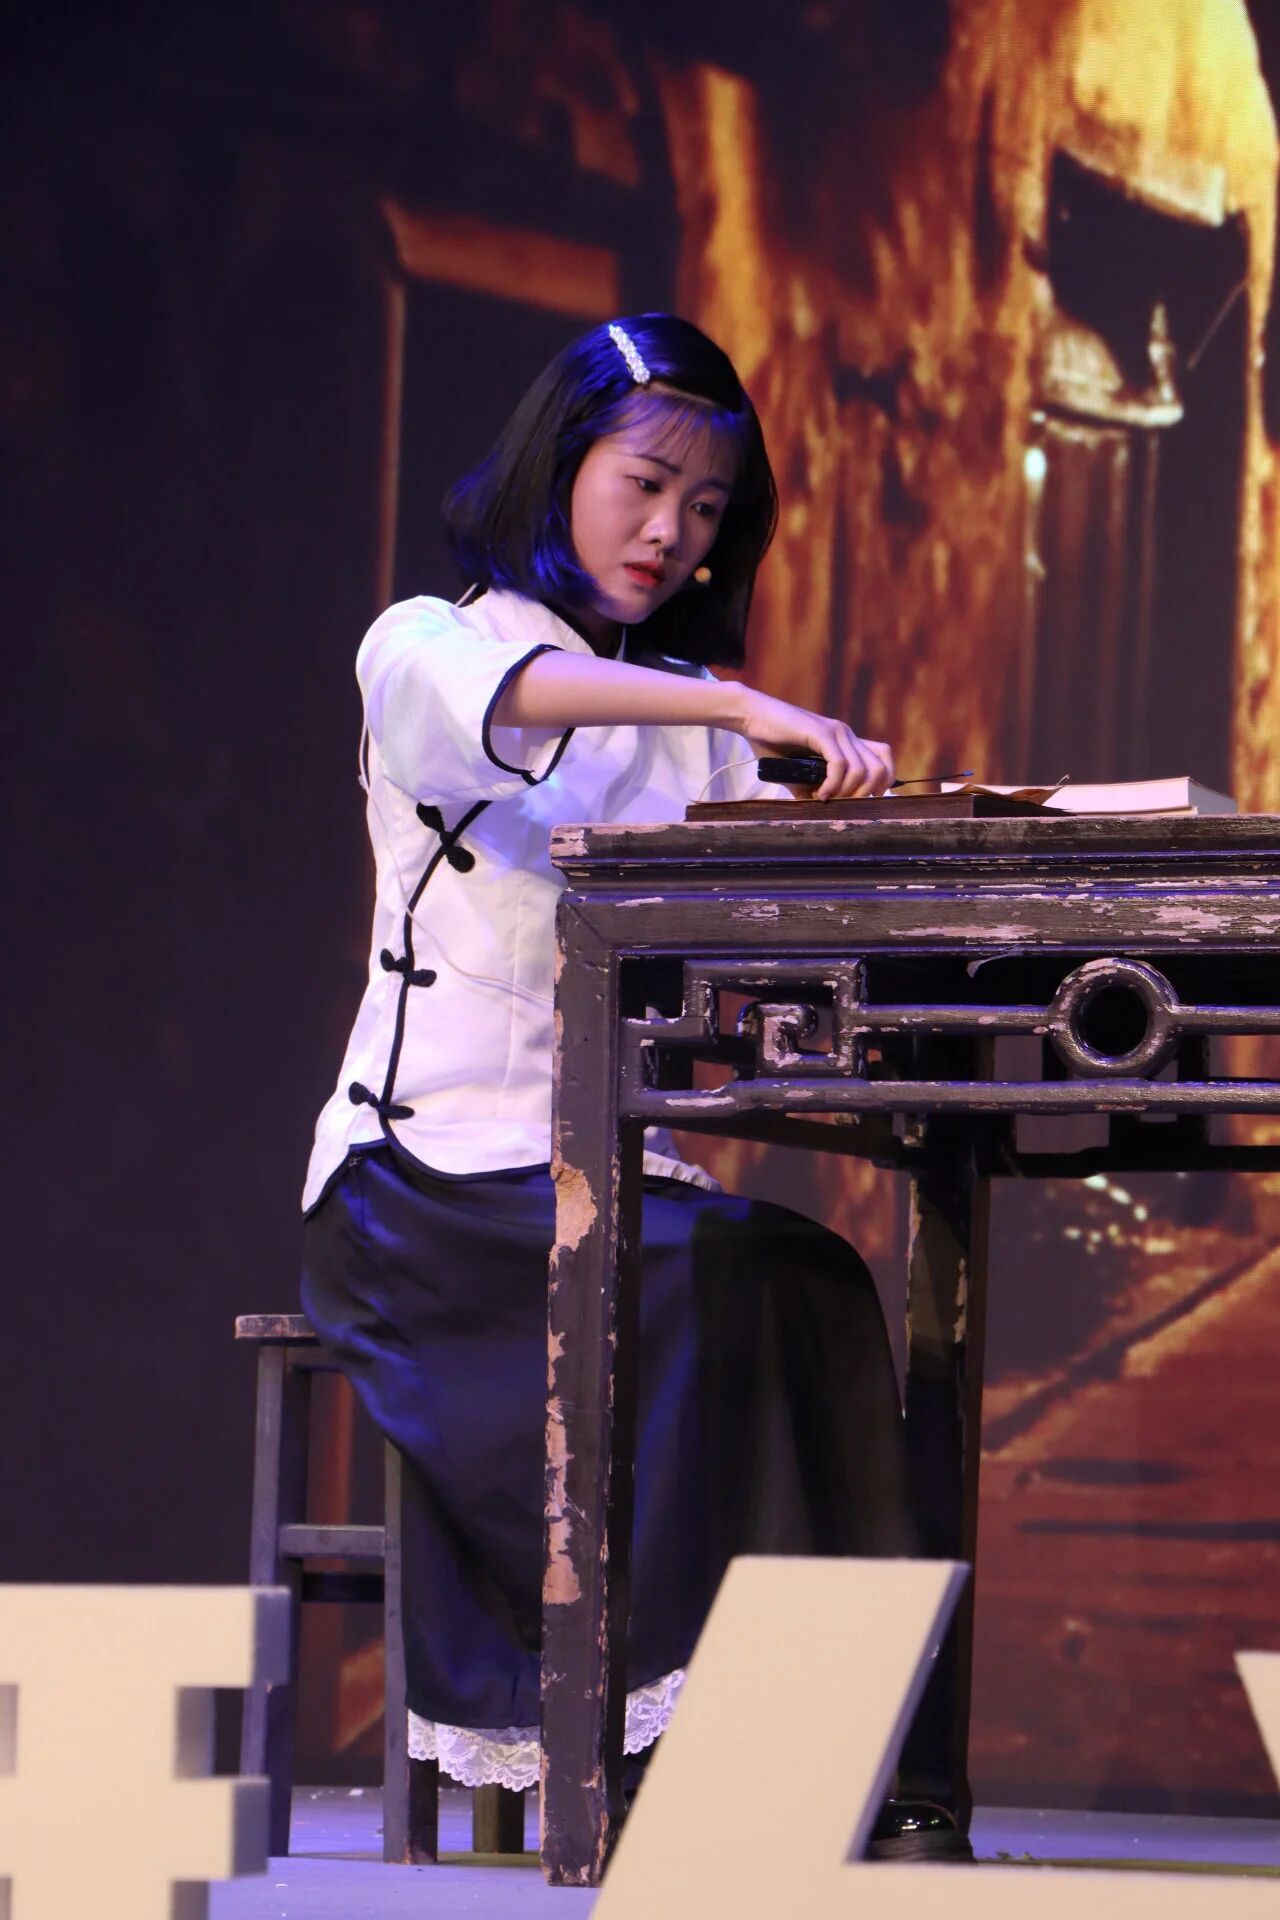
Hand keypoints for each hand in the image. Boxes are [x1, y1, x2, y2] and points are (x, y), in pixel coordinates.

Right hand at [729, 686, 894, 799]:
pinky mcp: (821, 733)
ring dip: (845, 792)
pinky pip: (839, 765)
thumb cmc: (772, 743)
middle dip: (865, 794)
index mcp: (846, 742)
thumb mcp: (797, 774)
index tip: (861, 801)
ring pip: (861, 771)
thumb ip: (812, 789)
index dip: (882, 783)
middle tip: (842, 804)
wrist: (752, 717)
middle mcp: (846, 735)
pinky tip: (819, 793)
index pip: (883, 759)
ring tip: (825, 798)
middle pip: (880, 768)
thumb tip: (821, 813)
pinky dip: (832, 785)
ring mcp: (836, 732)